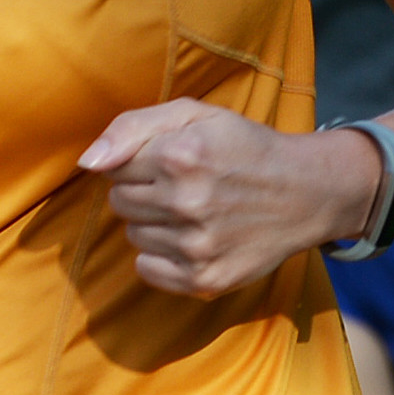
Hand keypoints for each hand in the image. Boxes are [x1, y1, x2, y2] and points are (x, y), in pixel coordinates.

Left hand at [84, 102, 381, 298]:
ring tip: (193, 211)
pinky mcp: (204, 279)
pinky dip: (161, 256)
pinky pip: (146, 269)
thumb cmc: (244, 148)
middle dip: (144, 191)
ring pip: (133, 235)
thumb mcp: (195, 115)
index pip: (115, 167)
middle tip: (184, 185)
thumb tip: (87, 163)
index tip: (171, 161)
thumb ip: (132, 127)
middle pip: (120, 203)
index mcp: (182, 155)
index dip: (140, 161)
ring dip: (154, 223)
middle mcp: (188, 202)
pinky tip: (192, 239)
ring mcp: (196, 246)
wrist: (306, 193)